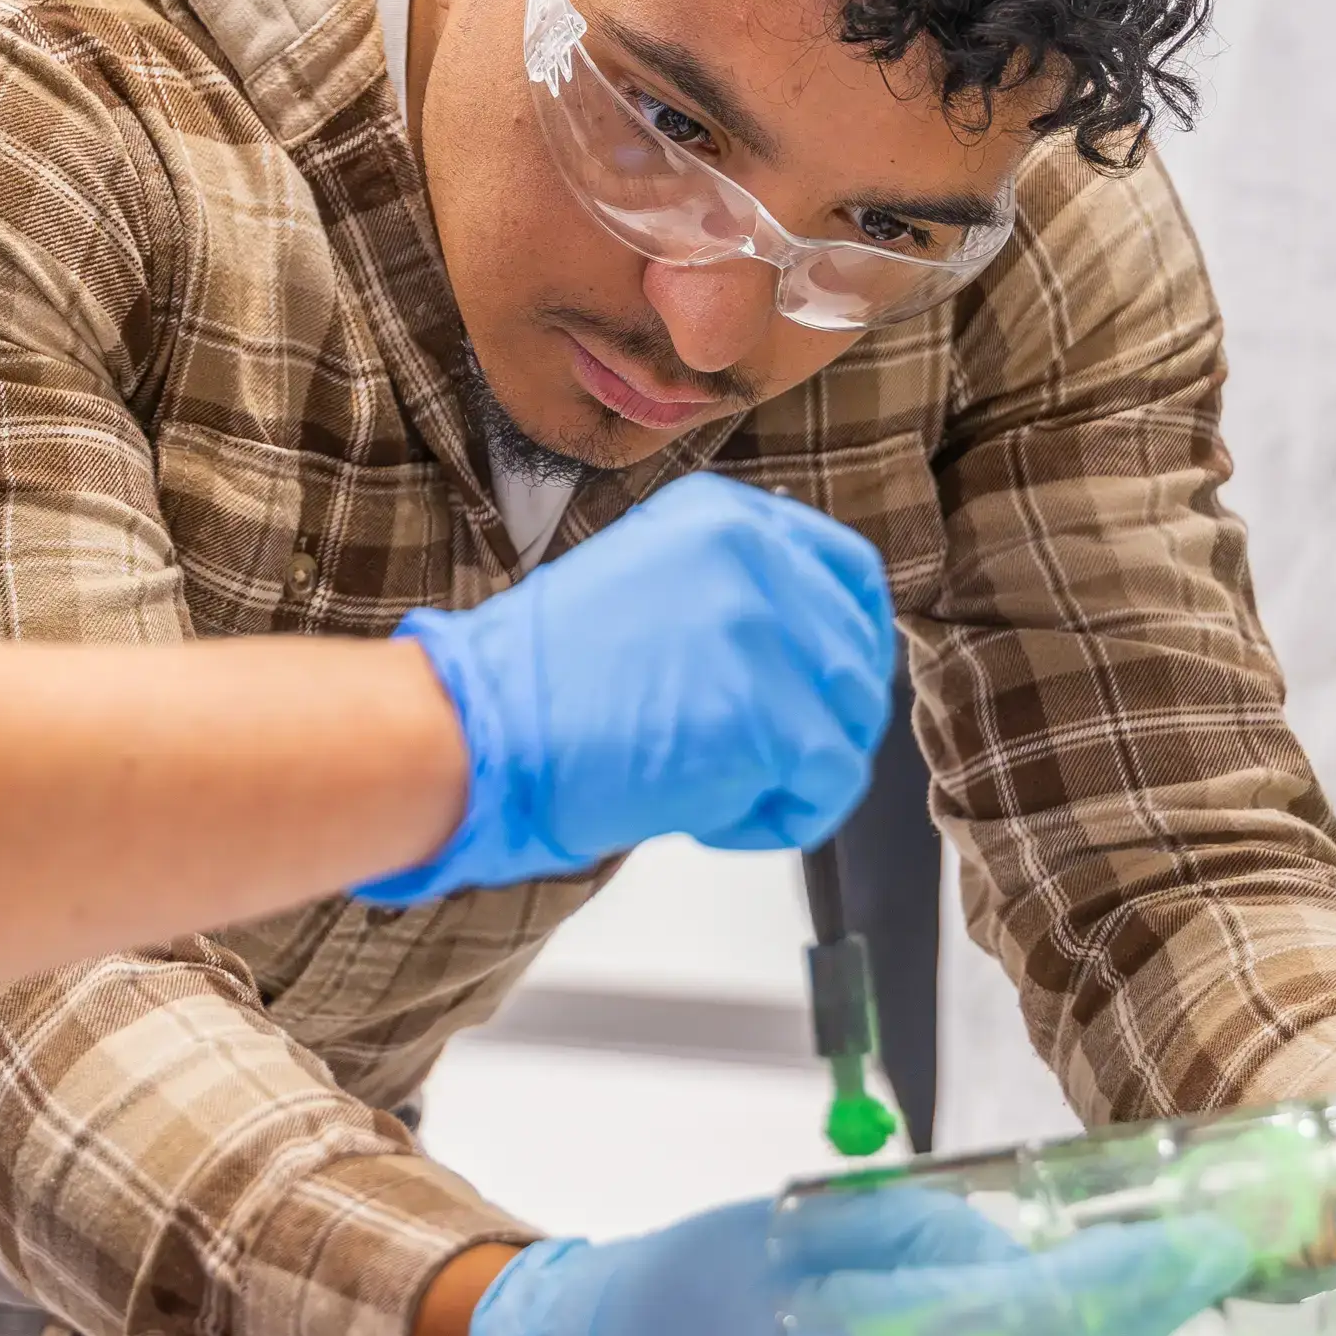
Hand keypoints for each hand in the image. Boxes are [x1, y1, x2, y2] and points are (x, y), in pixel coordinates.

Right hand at [367, 473, 897, 906]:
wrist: (480, 731)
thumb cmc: (539, 686)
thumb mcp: (649, 589)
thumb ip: (732, 599)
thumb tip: (806, 652)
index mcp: (727, 516)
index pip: (849, 572)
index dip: (853, 643)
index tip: (831, 690)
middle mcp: (758, 555)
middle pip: (855, 660)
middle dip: (817, 727)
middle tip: (753, 764)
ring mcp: (768, 630)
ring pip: (846, 729)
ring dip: (788, 778)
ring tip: (706, 786)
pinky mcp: (772, 712)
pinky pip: (826, 785)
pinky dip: (776, 819)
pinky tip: (706, 816)